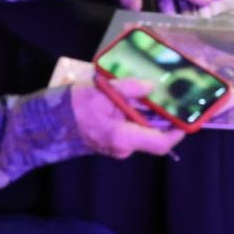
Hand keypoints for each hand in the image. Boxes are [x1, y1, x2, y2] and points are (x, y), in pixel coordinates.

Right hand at [70, 78, 184, 157]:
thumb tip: (151, 86)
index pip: (160, 144)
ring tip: (159, 90)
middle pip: (154, 135)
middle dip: (166, 116)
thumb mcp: (100, 91)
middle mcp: (123, 146)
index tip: (188, 116)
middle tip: (176, 95)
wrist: (46, 125)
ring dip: (151, 113)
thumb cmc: (72, 108)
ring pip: (143, 130)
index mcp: (123, 137)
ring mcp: (117, 145)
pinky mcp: (112, 140)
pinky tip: (139, 97)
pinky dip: (139, 115)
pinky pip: (132, 128)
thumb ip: (128, 89)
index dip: (178, 132)